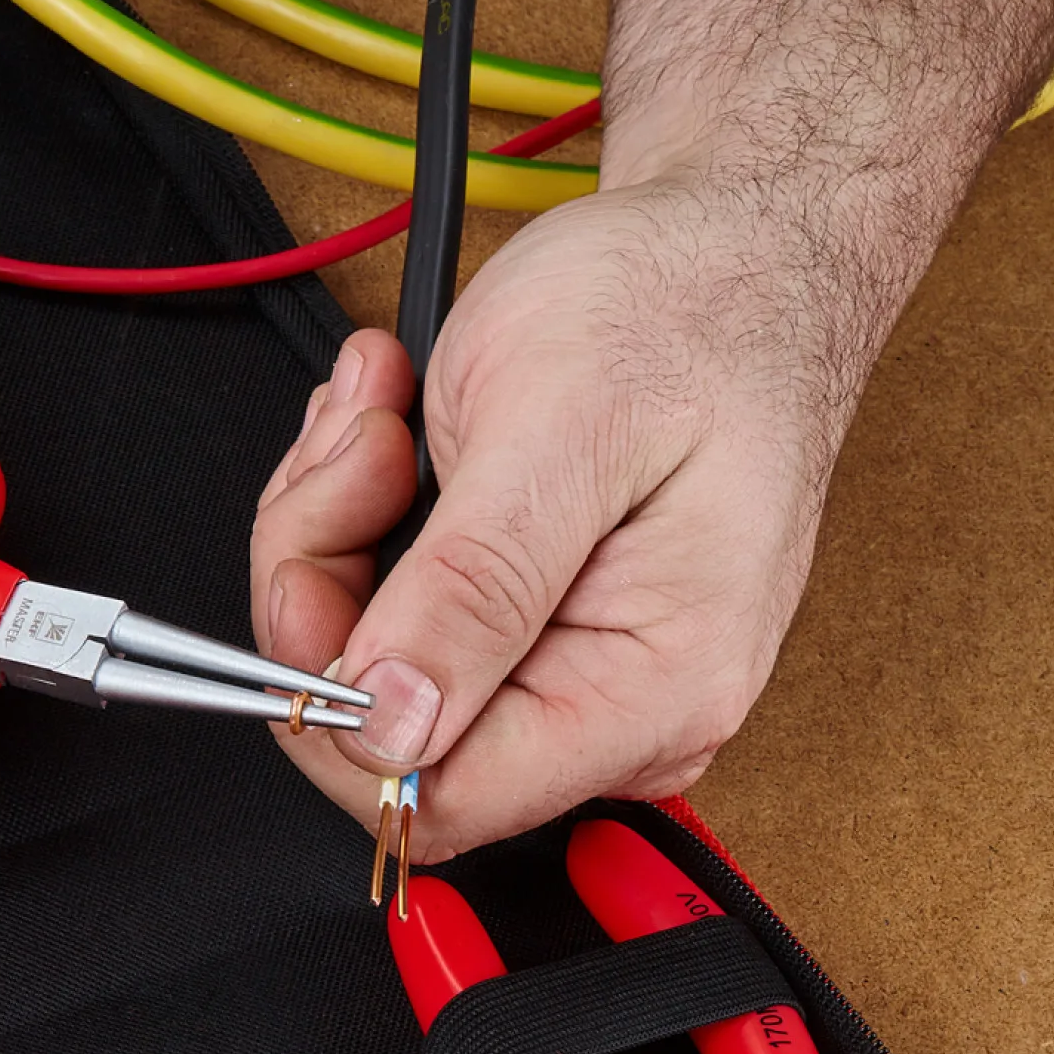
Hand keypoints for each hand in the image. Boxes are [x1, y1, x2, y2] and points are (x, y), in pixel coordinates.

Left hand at [251, 179, 857, 859]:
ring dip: (339, 534)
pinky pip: (397, 624)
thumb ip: (474, 591)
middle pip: (393, 739)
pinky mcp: (536, 635)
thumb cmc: (687, 313)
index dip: (341, 709)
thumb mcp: (561, 426)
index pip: (443, 800)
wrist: (737, 253)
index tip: (316, 573)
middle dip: (332, 589)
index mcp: (648, 691)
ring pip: (376, 675)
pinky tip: (398, 432)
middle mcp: (620, 713)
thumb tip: (392, 730)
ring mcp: (577, 677)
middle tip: (359, 453)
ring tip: (384, 416)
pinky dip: (362, 523)